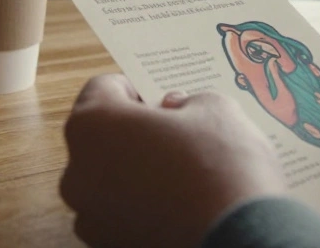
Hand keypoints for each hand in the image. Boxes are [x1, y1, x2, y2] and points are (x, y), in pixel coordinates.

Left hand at [60, 74, 285, 247]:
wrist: (241, 239)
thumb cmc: (223, 167)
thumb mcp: (216, 110)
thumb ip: (187, 101)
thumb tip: (175, 109)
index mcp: (93, 124)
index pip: (102, 89)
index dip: (135, 88)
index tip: (161, 98)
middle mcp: (78, 171)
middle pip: (101, 137)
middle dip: (134, 132)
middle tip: (176, 133)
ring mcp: (90, 215)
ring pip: (109, 179)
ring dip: (136, 171)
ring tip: (182, 173)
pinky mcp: (107, 246)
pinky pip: (120, 214)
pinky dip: (142, 206)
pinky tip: (179, 204)